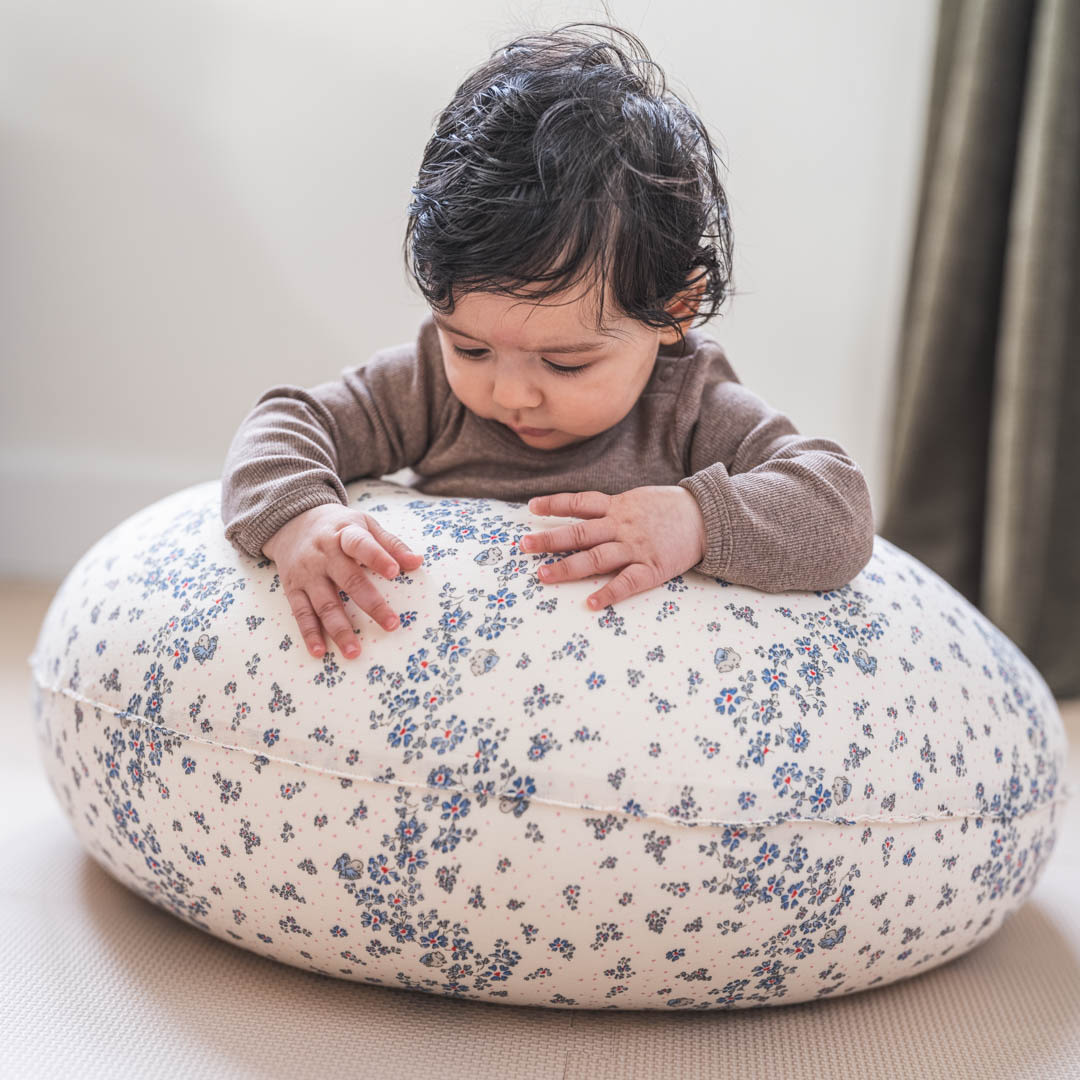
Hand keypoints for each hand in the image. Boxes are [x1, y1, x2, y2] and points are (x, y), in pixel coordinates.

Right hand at [262, 503, 423, 659]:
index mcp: (344, 534)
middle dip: (370, 603)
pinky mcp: (293, 588)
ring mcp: (307, 573)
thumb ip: (391, 544)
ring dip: (339, 629)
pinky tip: (319, 651)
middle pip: (348, 580)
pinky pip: (301, 613)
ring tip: (354, 652)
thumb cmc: (338, 527)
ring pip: (324, 603)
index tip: (394, 572)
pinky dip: (310, 633)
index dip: (377, 557)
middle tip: (391, 625)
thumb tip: (417, 562)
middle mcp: (324, 554)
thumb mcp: (364, 524)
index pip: (361, 544)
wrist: (291, 521)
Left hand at [520, 485, 706, 609]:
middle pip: (579, 532)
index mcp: (618, 506)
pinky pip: (627, 582)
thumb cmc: (670, 509)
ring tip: (543, 576)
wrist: (708, 517)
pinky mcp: (652, 567)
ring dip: (567, 567)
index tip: (531, 508)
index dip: (554, 504)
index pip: (580, 502)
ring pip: (596, 557)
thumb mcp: (639, 499)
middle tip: (524, 546)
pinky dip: (608, 593)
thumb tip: (584, 512)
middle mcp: (622, 525)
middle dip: (549, 539)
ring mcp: (636, 547)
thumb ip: (612, 507)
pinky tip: (591, 603)